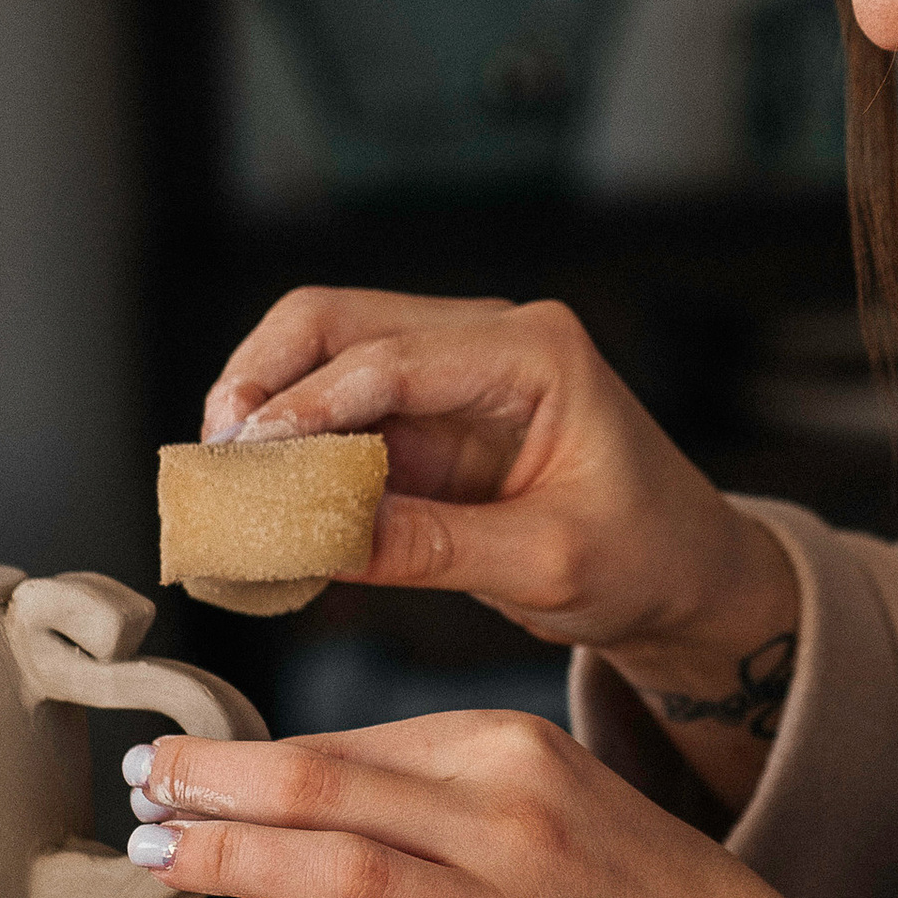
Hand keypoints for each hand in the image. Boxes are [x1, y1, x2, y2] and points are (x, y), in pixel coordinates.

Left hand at [120, 715, 875, 897]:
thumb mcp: (553, 801)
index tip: (173, 764)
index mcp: (509, 752)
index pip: (349, 743)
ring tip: (160, 860)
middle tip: (138, 789)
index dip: (245, 754)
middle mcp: (506, 817)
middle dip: (214, 783)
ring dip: (234, 862)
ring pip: (342, 871)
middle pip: (326, 783)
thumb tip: (305, 797)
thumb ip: (442, 794)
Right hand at [202, 286, 798, 716]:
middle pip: (335, 321)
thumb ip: (435, 549)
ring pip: (320, 357)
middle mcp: (487, 339)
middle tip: (215, 459)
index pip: (392, 356)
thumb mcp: (548, 566)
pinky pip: (335, 415)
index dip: (307, 405)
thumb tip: (321, 542)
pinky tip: (261, 505)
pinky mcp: (425, 417)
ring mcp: (450, 372)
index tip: (246, 459)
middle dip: (262, 381)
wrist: (683, 576)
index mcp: (537, 352)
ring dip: (265, 412)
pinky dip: (290, 452)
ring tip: (223, 486)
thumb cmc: (644, 558)